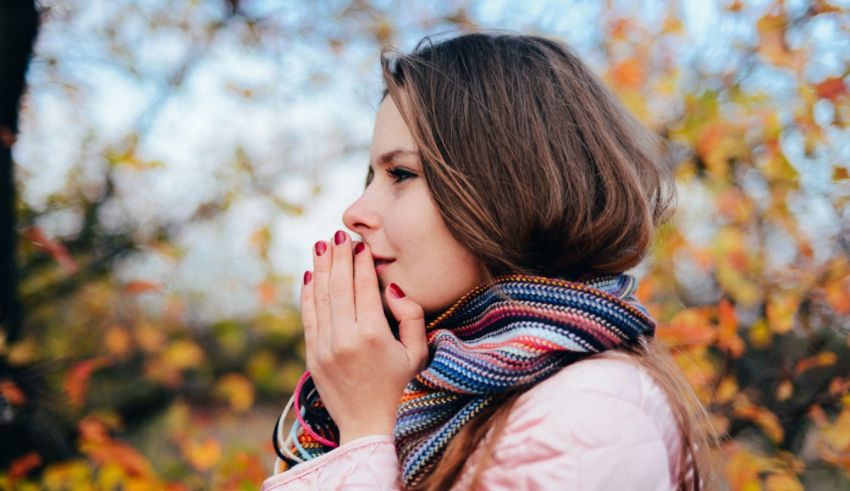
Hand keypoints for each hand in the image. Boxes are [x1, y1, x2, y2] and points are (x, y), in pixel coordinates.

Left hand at [301, 230, 428, 444]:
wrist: (365, 424)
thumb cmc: (396, 385)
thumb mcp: (416, 353)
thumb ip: (412, 317)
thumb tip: (393, 288)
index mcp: (373, 336)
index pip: (364, 287)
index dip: (360, 262)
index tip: (359, 244)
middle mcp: (346, 338)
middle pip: (339, 286)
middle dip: (338, 257)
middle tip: (338, 235)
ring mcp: (325, 347)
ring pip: (320, 297)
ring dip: (320, 268)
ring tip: (321, 246)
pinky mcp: (312, 354)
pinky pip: (308, 316)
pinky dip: (307, 293)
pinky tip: (309, 274)